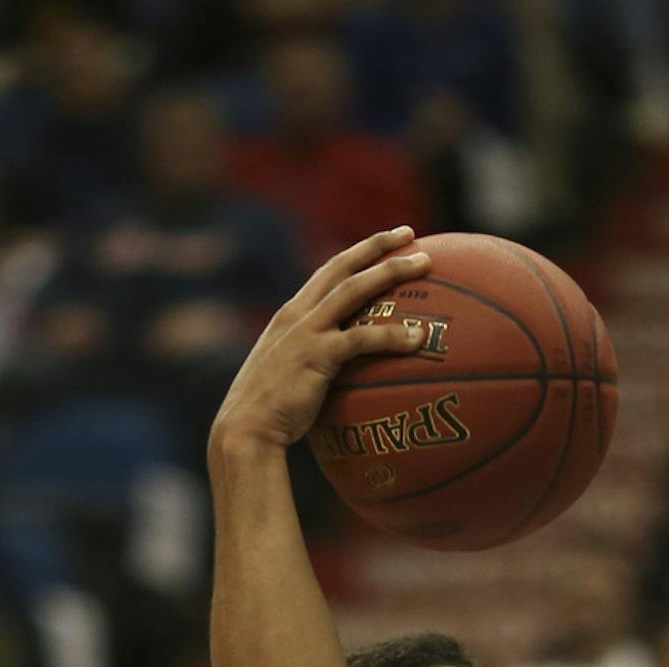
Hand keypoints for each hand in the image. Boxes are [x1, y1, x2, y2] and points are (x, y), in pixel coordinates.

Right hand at [210, 228, 433, 455]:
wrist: (245, 431)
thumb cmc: (267, 415)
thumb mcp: (285, 375)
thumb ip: (308, 362)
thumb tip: (337, 373)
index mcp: (290, 315)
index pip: (327, 273)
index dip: (356, 254)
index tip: (384, 241)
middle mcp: (298, 314)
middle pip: (343, 267)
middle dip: (377, 246)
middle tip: (410, 234)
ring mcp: (307, 333)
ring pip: (354, 289)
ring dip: (390, 271)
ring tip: (424, 263)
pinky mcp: (317, 357)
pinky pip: (362, 339)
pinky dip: (392, 335)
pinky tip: (419, 337)